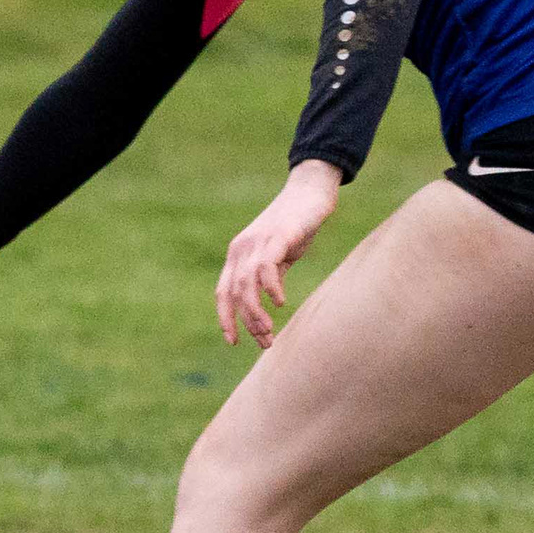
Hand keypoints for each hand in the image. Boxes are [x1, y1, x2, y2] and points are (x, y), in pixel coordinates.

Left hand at [217, 161, 344, 347]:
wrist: (310, 190)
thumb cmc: (294, 224)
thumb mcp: (278, 255)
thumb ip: (270, 276)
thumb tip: (267, 302)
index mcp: (238, 255)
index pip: (223, 292)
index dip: (225, 318)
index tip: (233, 342)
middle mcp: (242, 249)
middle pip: (234, 294)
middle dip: (246, 323)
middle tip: (264, 342)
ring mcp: (257, 242)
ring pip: (246, 285)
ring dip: (256, 313)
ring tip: (269, 331)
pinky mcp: (277, 236)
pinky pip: (265, 267)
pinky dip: (270, 288)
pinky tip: (279, 302)